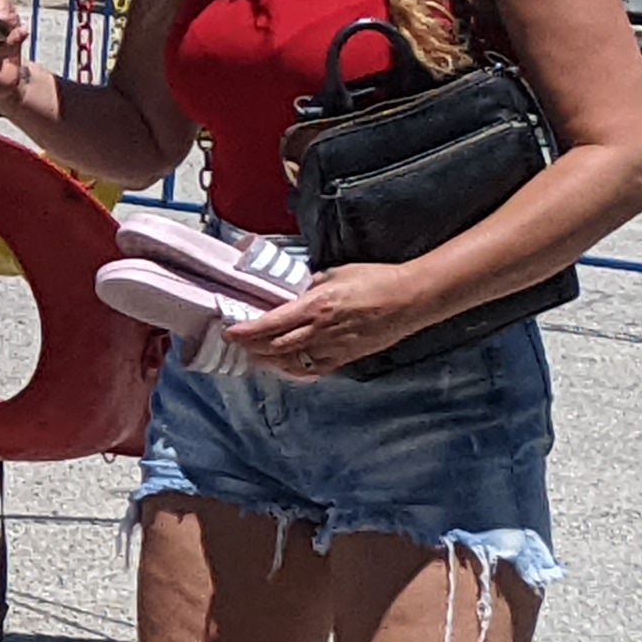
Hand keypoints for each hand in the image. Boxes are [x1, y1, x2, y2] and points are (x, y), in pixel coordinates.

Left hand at [218, 264, 427, 379]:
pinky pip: (313, 367)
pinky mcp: (346, 357)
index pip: (271, 323)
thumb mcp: (336, 274)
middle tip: (237, 344)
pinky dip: (294, 368)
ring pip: (291, 361)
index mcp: (316, 306)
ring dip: (269, 359)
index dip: (247, 331)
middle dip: (252, 347)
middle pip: (275, 346)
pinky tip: (284, 364)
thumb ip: (311, 286)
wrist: (410, 299)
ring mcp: (333, 347)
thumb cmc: (375, 280)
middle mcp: (320, 330)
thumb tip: (293, 292)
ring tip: (254, 355)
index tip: (230, 332)